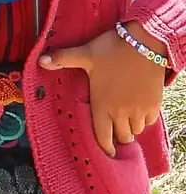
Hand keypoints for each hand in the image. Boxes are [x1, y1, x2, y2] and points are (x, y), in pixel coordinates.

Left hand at [42, 24, 166, 156]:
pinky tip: (138, 112)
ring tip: (126, 121)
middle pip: (122, 136)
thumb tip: (40, 60)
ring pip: (136, 130)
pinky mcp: (154, 104)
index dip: (104, 147)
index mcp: (102, 104)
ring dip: (131, 128)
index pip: (103, 136)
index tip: (106, 151)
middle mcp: (121, 111)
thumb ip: (63, 59)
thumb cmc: (112, 49)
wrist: (145, 42)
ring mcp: (139, 109)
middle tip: (115, 131)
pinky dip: (144, 121)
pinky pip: (149, 121)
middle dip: (118, 136)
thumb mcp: (85, 54)